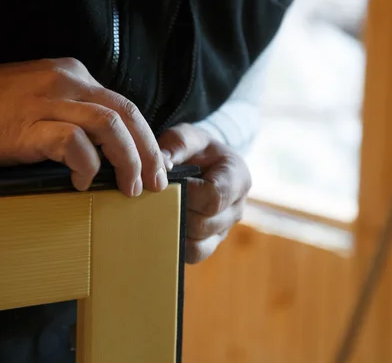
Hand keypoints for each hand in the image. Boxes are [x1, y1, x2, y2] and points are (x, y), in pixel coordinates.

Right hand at [0, 58, 167, 196]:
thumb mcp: (43, 101)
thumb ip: (74, 115)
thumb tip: (106, 152)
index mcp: (74, 76)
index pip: (124, 105)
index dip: (146, 137)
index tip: (154, 163)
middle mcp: (68, 83)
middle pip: (126, 114)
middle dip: (147, 152)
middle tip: (155, 182)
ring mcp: (49, 102)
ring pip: (109, 126)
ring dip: (127, 160)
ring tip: (130, 187)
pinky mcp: (30, 126)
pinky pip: (73, 143)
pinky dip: (87, 166)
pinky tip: (83, 183)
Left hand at [159, 123, 250, 262]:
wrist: (205, 163)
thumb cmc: (196, 149)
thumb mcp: (189, 137)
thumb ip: (177, 144)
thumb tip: (162, 164)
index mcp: (237, 178)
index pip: (214, 196)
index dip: (187, 193)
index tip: (167, 183)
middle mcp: (236, 207)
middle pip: (205, 223)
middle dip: (176, 212)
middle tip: (154, 201)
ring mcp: (224, 228)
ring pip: (199, 244)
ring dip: (173, 231)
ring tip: (156, 214)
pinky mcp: (211, 242)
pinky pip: (194, 255)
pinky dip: (175, 246)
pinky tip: (161, 229)